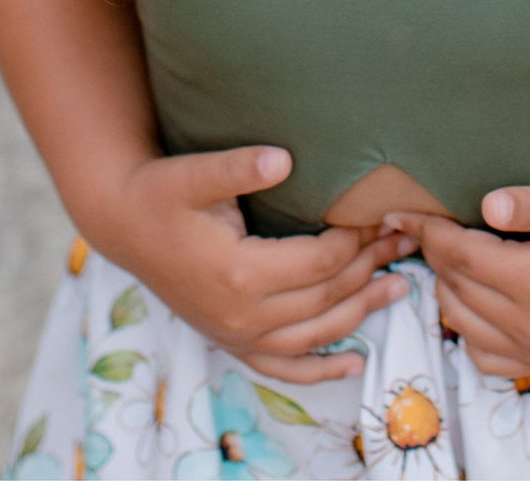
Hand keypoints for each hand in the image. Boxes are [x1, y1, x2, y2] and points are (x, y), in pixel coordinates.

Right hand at [93, 145, 416, 383]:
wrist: (124, 224)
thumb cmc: (162, 193)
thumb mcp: (194, 173)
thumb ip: (239, 167)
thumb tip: (283, 158)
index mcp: (239, 273)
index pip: (318, 263)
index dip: (355, 239)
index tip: (381, 212)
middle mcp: (242, 315)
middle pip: (325, 299)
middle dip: (370, 268)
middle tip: (405, 240)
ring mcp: (237, 335)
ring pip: (315, 336)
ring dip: (362, 313)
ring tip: (400, 286)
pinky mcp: (232, 341)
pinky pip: (284, 368)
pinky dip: (320, 370)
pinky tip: (354, 364)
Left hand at [384, 175, 529, 378]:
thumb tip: (486, 206)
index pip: (462, 257)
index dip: (429, 230)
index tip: (404, 210)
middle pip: (457, 288)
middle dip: (434, 254)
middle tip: (422, 223)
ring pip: (463, 323)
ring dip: (446, 288)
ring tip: (445, 252)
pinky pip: (488, 358)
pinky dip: (468, 330)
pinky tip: (473, 296)